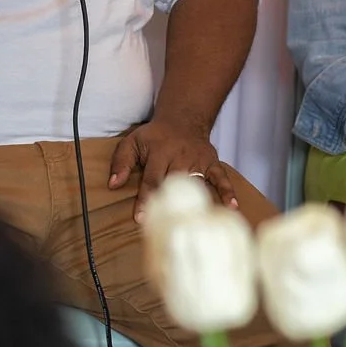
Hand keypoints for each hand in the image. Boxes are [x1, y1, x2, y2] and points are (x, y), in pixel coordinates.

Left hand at [108, 119, 238, 216]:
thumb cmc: (154, 137)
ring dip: (196, 202)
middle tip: (166, 227)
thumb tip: (113, 184)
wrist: (183, 120)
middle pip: (175, 183)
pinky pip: (221, 177)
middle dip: (170, 204)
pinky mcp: (212, 162)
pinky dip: (227, 191)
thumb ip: (121, 162)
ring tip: (196, 224)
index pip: (151, 179)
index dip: (145, 199)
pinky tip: (232, 207)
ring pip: (196, 183)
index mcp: (159, 152)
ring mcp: (198, 160)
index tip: (140, 218)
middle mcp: (179, 156)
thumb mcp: (132, 142)